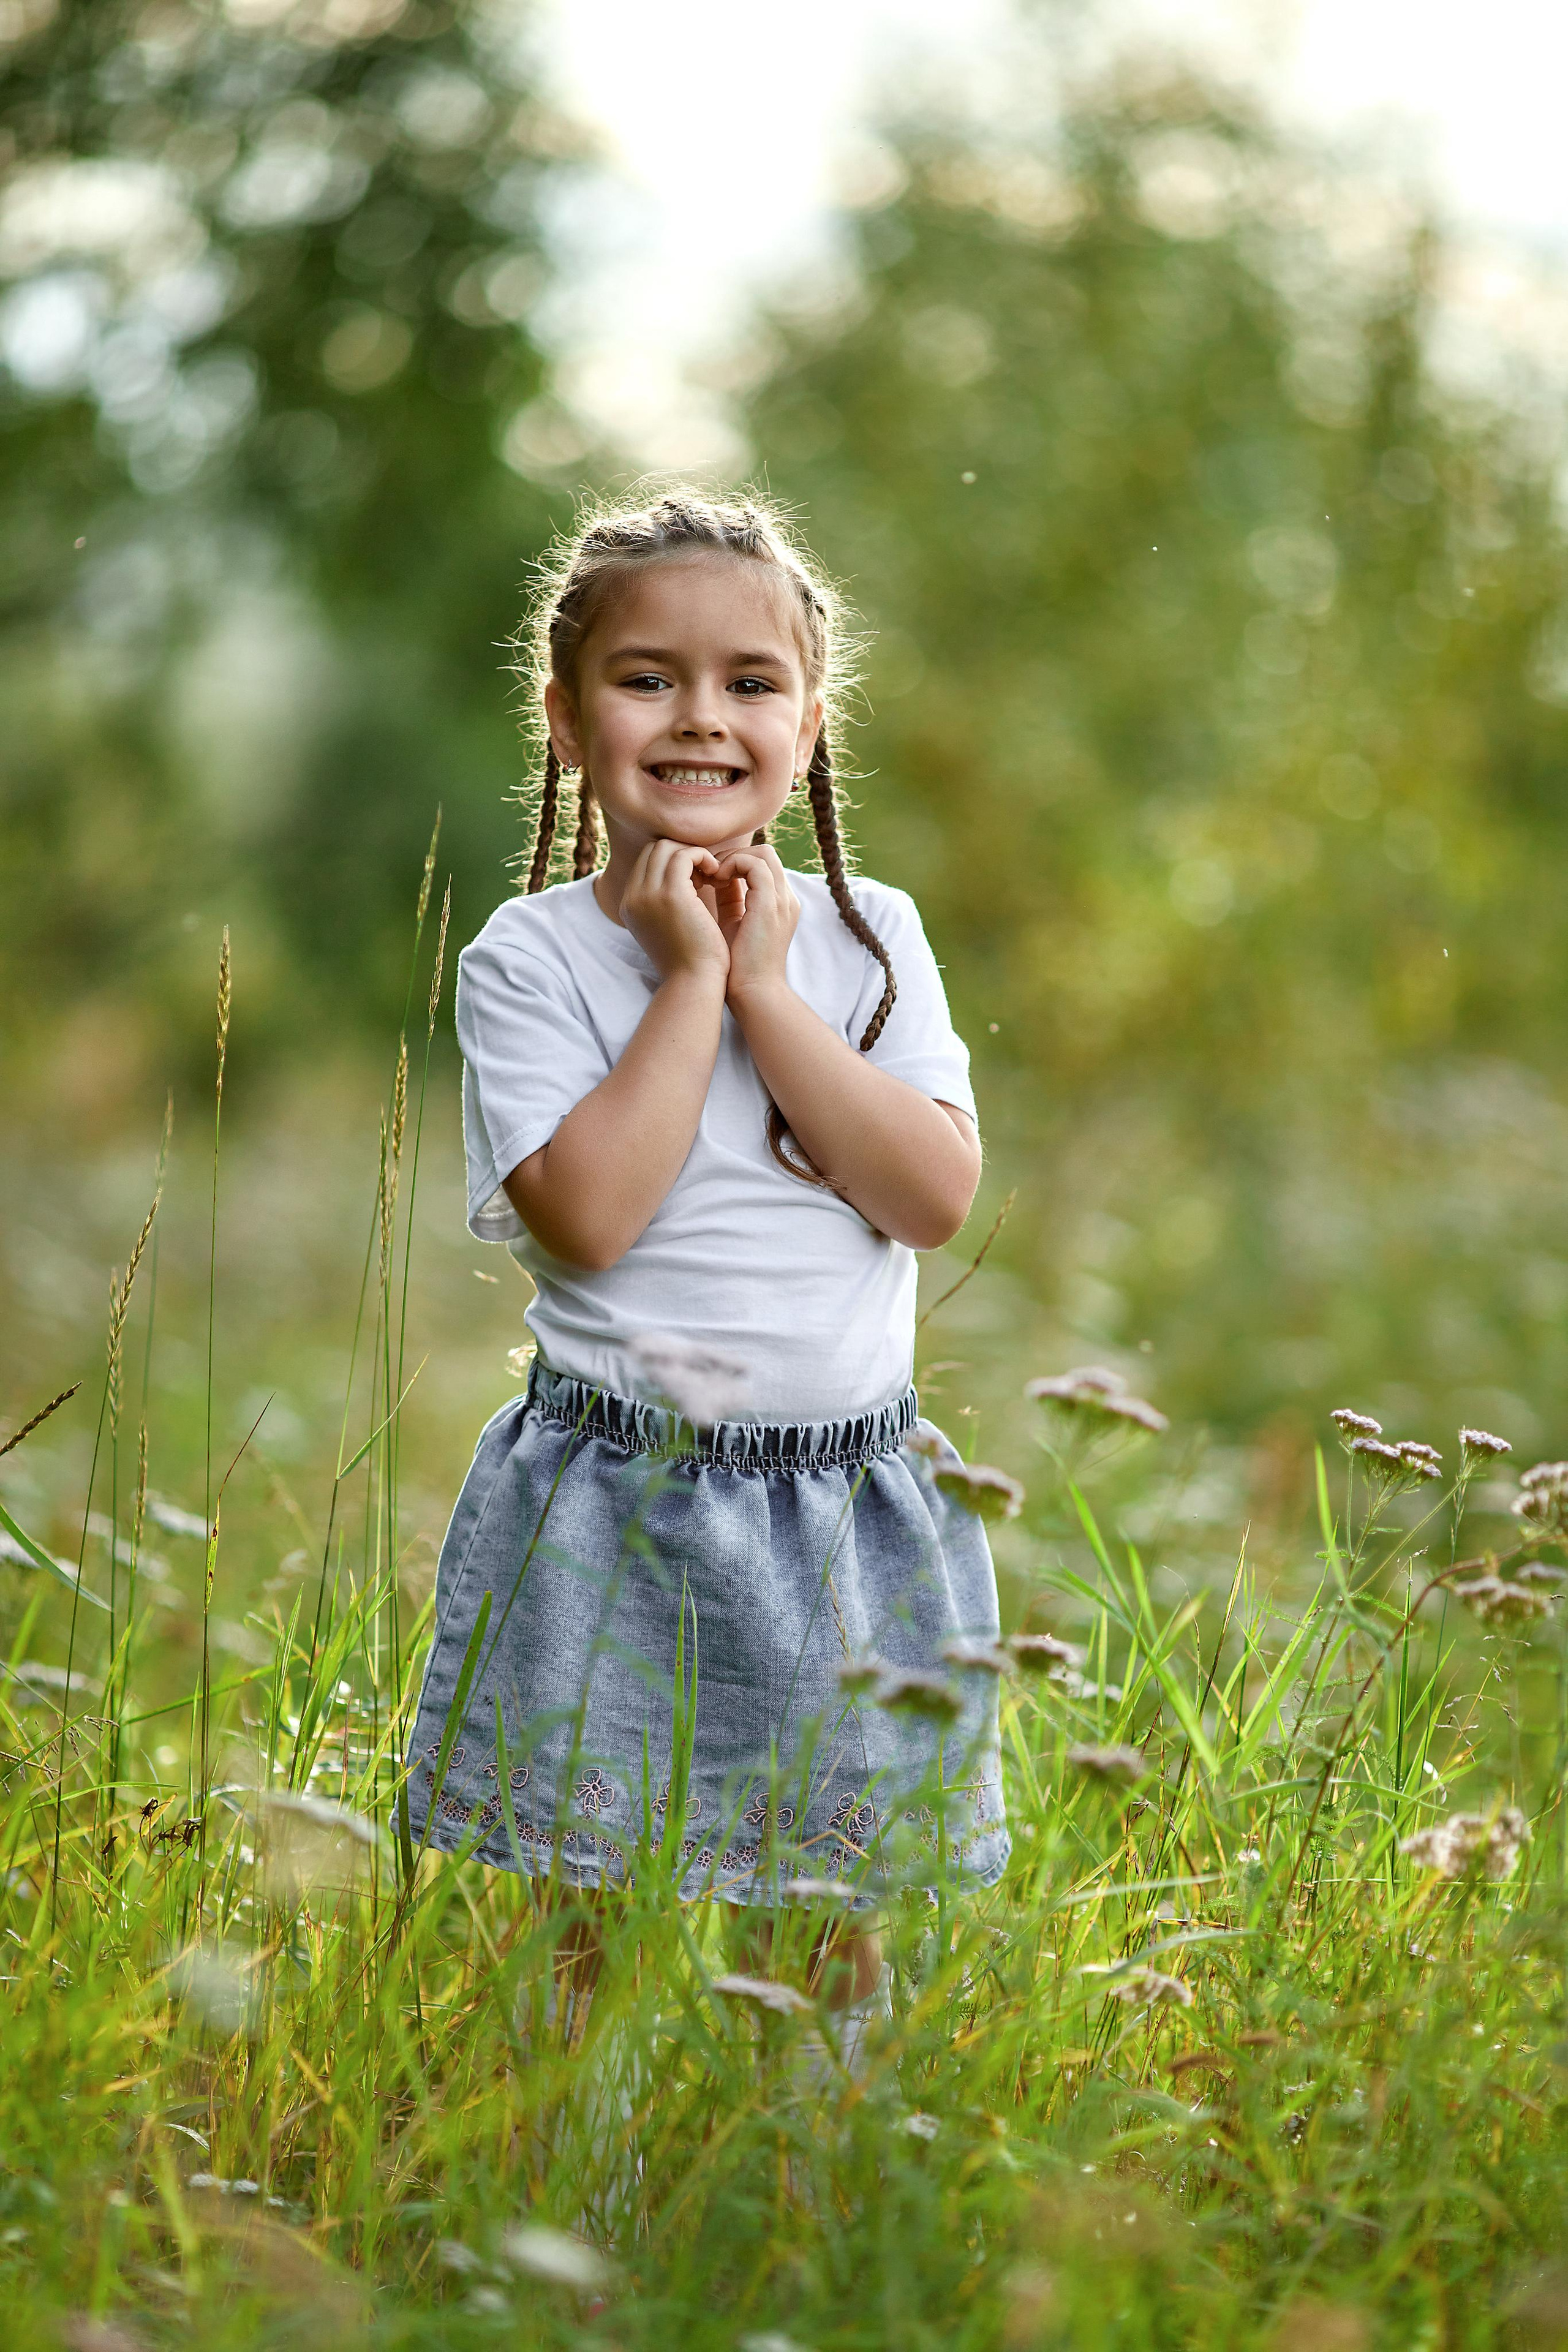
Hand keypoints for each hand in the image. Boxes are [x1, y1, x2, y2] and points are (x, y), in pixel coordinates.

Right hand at [619, 839, 729, 984]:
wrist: (694, 983)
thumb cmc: (690, 960)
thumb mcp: (669, 927)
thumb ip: (666, 903)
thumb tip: (685, 880)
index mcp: (630, 904)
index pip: (647, 861)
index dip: (674, 860)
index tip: (698, 877)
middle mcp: (632, 897)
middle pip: (654, 849)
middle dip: (683, 853)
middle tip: (706, 873)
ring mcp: (647, 894)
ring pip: (667, 847)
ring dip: (694, 854)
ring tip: (712, 874)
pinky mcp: (670, 895)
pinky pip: (684, 855)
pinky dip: (703, 857)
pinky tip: (717, 875)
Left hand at [711, 845, 799, 1011]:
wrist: (752, 994)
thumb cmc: (737, 967)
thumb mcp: (732, 923)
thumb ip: (730, 899)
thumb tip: (713, 876)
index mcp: (778, 904)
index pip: (761, 864)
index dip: (734, 862)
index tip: (709, 876)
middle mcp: (785, 898)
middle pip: (764, 853)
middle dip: (733, 856)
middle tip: (708, 872)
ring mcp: (781, 900)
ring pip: (762, 853)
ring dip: (732, 858)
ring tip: (712, 877)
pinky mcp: (771, 904)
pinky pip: (755, 864)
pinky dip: (732, 865)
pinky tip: (715, 881)